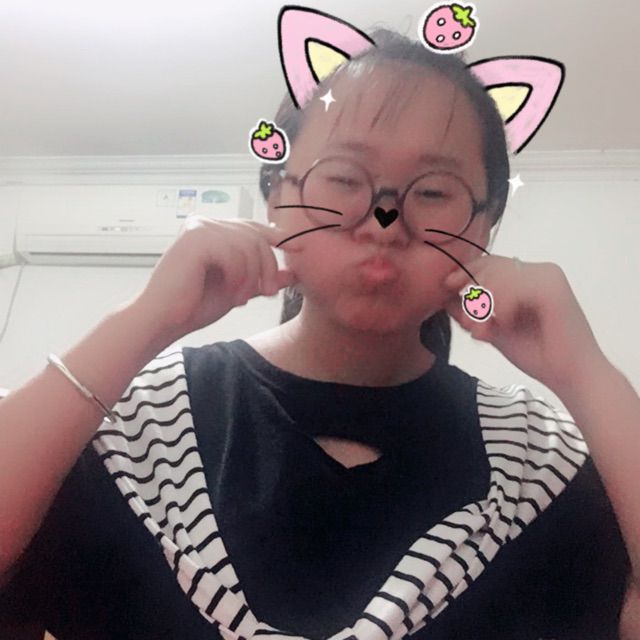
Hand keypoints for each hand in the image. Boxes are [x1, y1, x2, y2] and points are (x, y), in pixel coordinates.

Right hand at [128, 217, 296, 346]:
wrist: (163, 320)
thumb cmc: (194, 306)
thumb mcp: (239, 290)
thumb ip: (263, 279)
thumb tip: (294, 274)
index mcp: (213, 231)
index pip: (252, 228)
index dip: (278, 237)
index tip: (299, 247)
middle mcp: (205, 222)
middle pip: (254, 235)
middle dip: (268, 265)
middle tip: (270, 292)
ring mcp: (198, 227)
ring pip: (247, 245)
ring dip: (252, 276)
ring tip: (243, 299)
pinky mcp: (195, 238)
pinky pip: (233, 253)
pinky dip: (238, 276)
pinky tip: (231, 293)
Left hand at [442, 256, 607, 391]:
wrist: (570, 377)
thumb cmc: (536, 354)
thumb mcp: (494, 329)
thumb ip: (472, 312)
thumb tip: (443, 298)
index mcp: (529, 276)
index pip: (490, 262)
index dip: (465, 272)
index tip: (446, 285)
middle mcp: (541, 271)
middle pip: (491, 265)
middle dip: (471, 291)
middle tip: (467, 321)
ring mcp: (548, 277)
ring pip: (498, 276)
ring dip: (482, 306)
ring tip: (482, 331)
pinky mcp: (553, 289)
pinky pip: (512, 289)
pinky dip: (501, 309)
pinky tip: (505, 325)